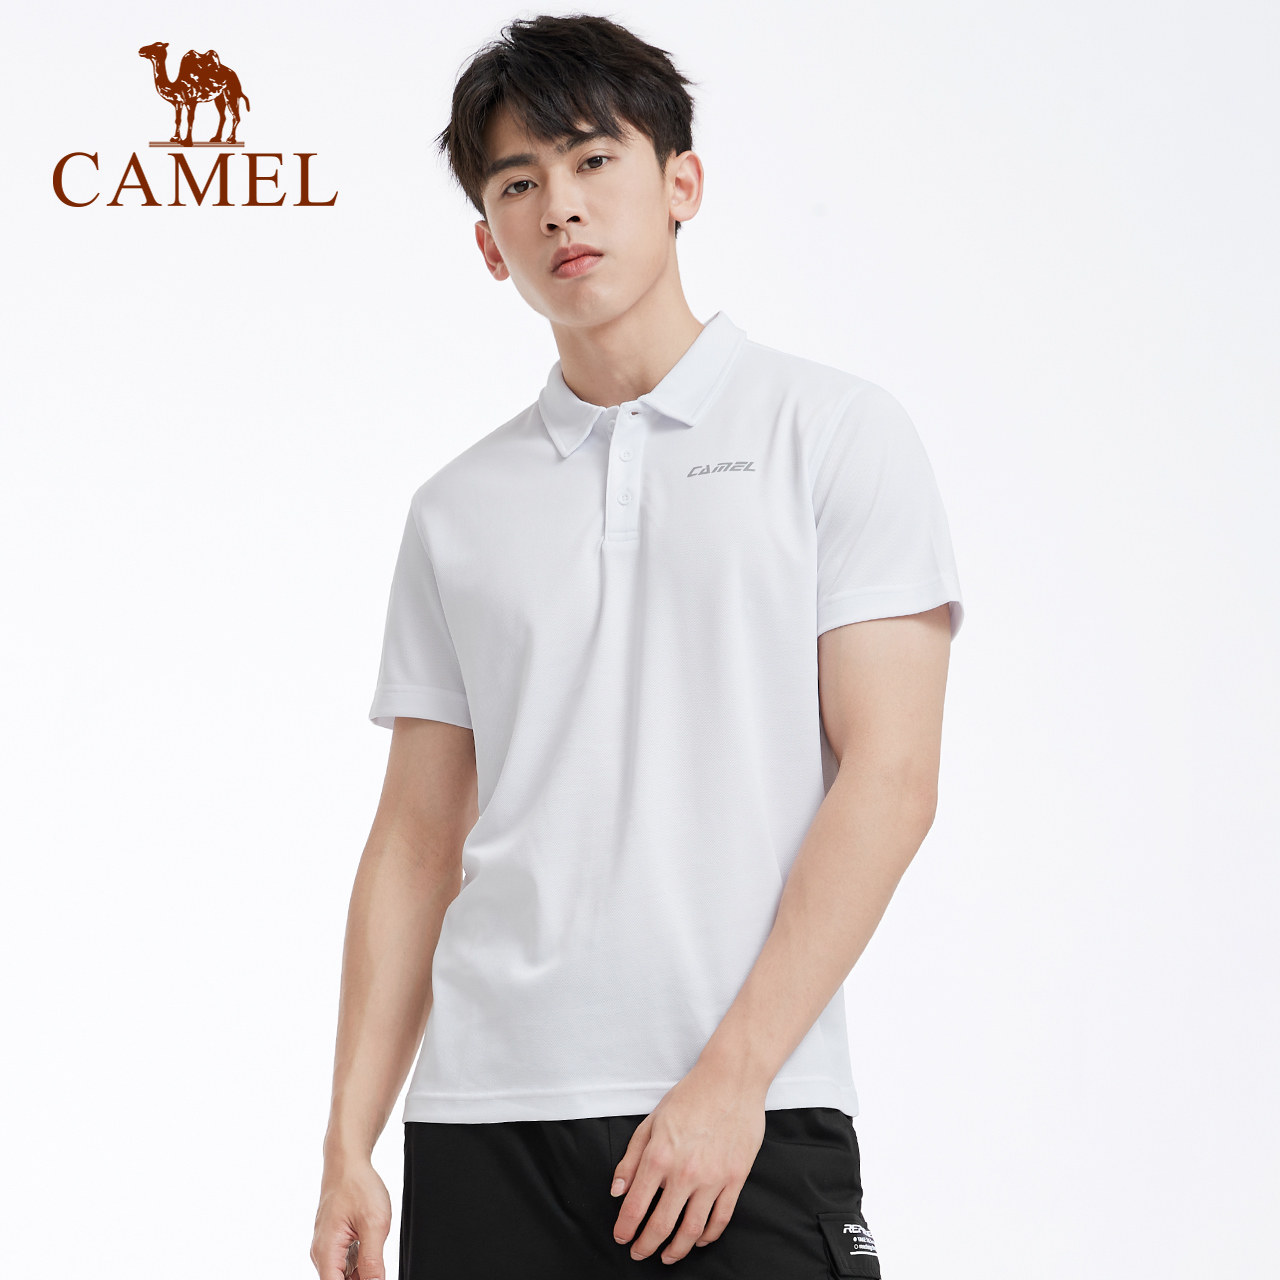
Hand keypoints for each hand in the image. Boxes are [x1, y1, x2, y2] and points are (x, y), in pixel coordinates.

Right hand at [310, 1156, 392, 1279]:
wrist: (348, 1162)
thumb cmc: (357, 1185)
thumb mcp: (374, 1224)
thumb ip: (373, 1261)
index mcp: (326, 1253)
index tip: (373, 1278)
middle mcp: (322, 1253)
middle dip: (360, 1279)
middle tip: (377, 1264)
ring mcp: (327, 1246)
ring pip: (344, 1274)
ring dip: (361, 1272)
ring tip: (374, 1246)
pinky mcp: (334, 1240)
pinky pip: (346, 1261)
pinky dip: (360, 1261)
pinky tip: (371, 1247)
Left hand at [610, 1059, 766, 1263]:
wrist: (731, 1080)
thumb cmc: (690, 1096)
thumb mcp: (651, 1121)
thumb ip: (631, 1158)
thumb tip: (617, 1191)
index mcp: (659, 1156)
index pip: (635, 1206)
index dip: (625, 1228)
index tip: (621, 1238)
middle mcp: (685, 1172)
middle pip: (662, 1226)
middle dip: (646, 1245)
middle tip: (639, 1253)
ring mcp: (713, 1178)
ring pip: (692, 1230)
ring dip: (676, 1250)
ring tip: (667, 1256)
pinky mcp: (735, 1179)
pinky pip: (720, 1219)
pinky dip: (707, 1236)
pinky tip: (697, 1239)